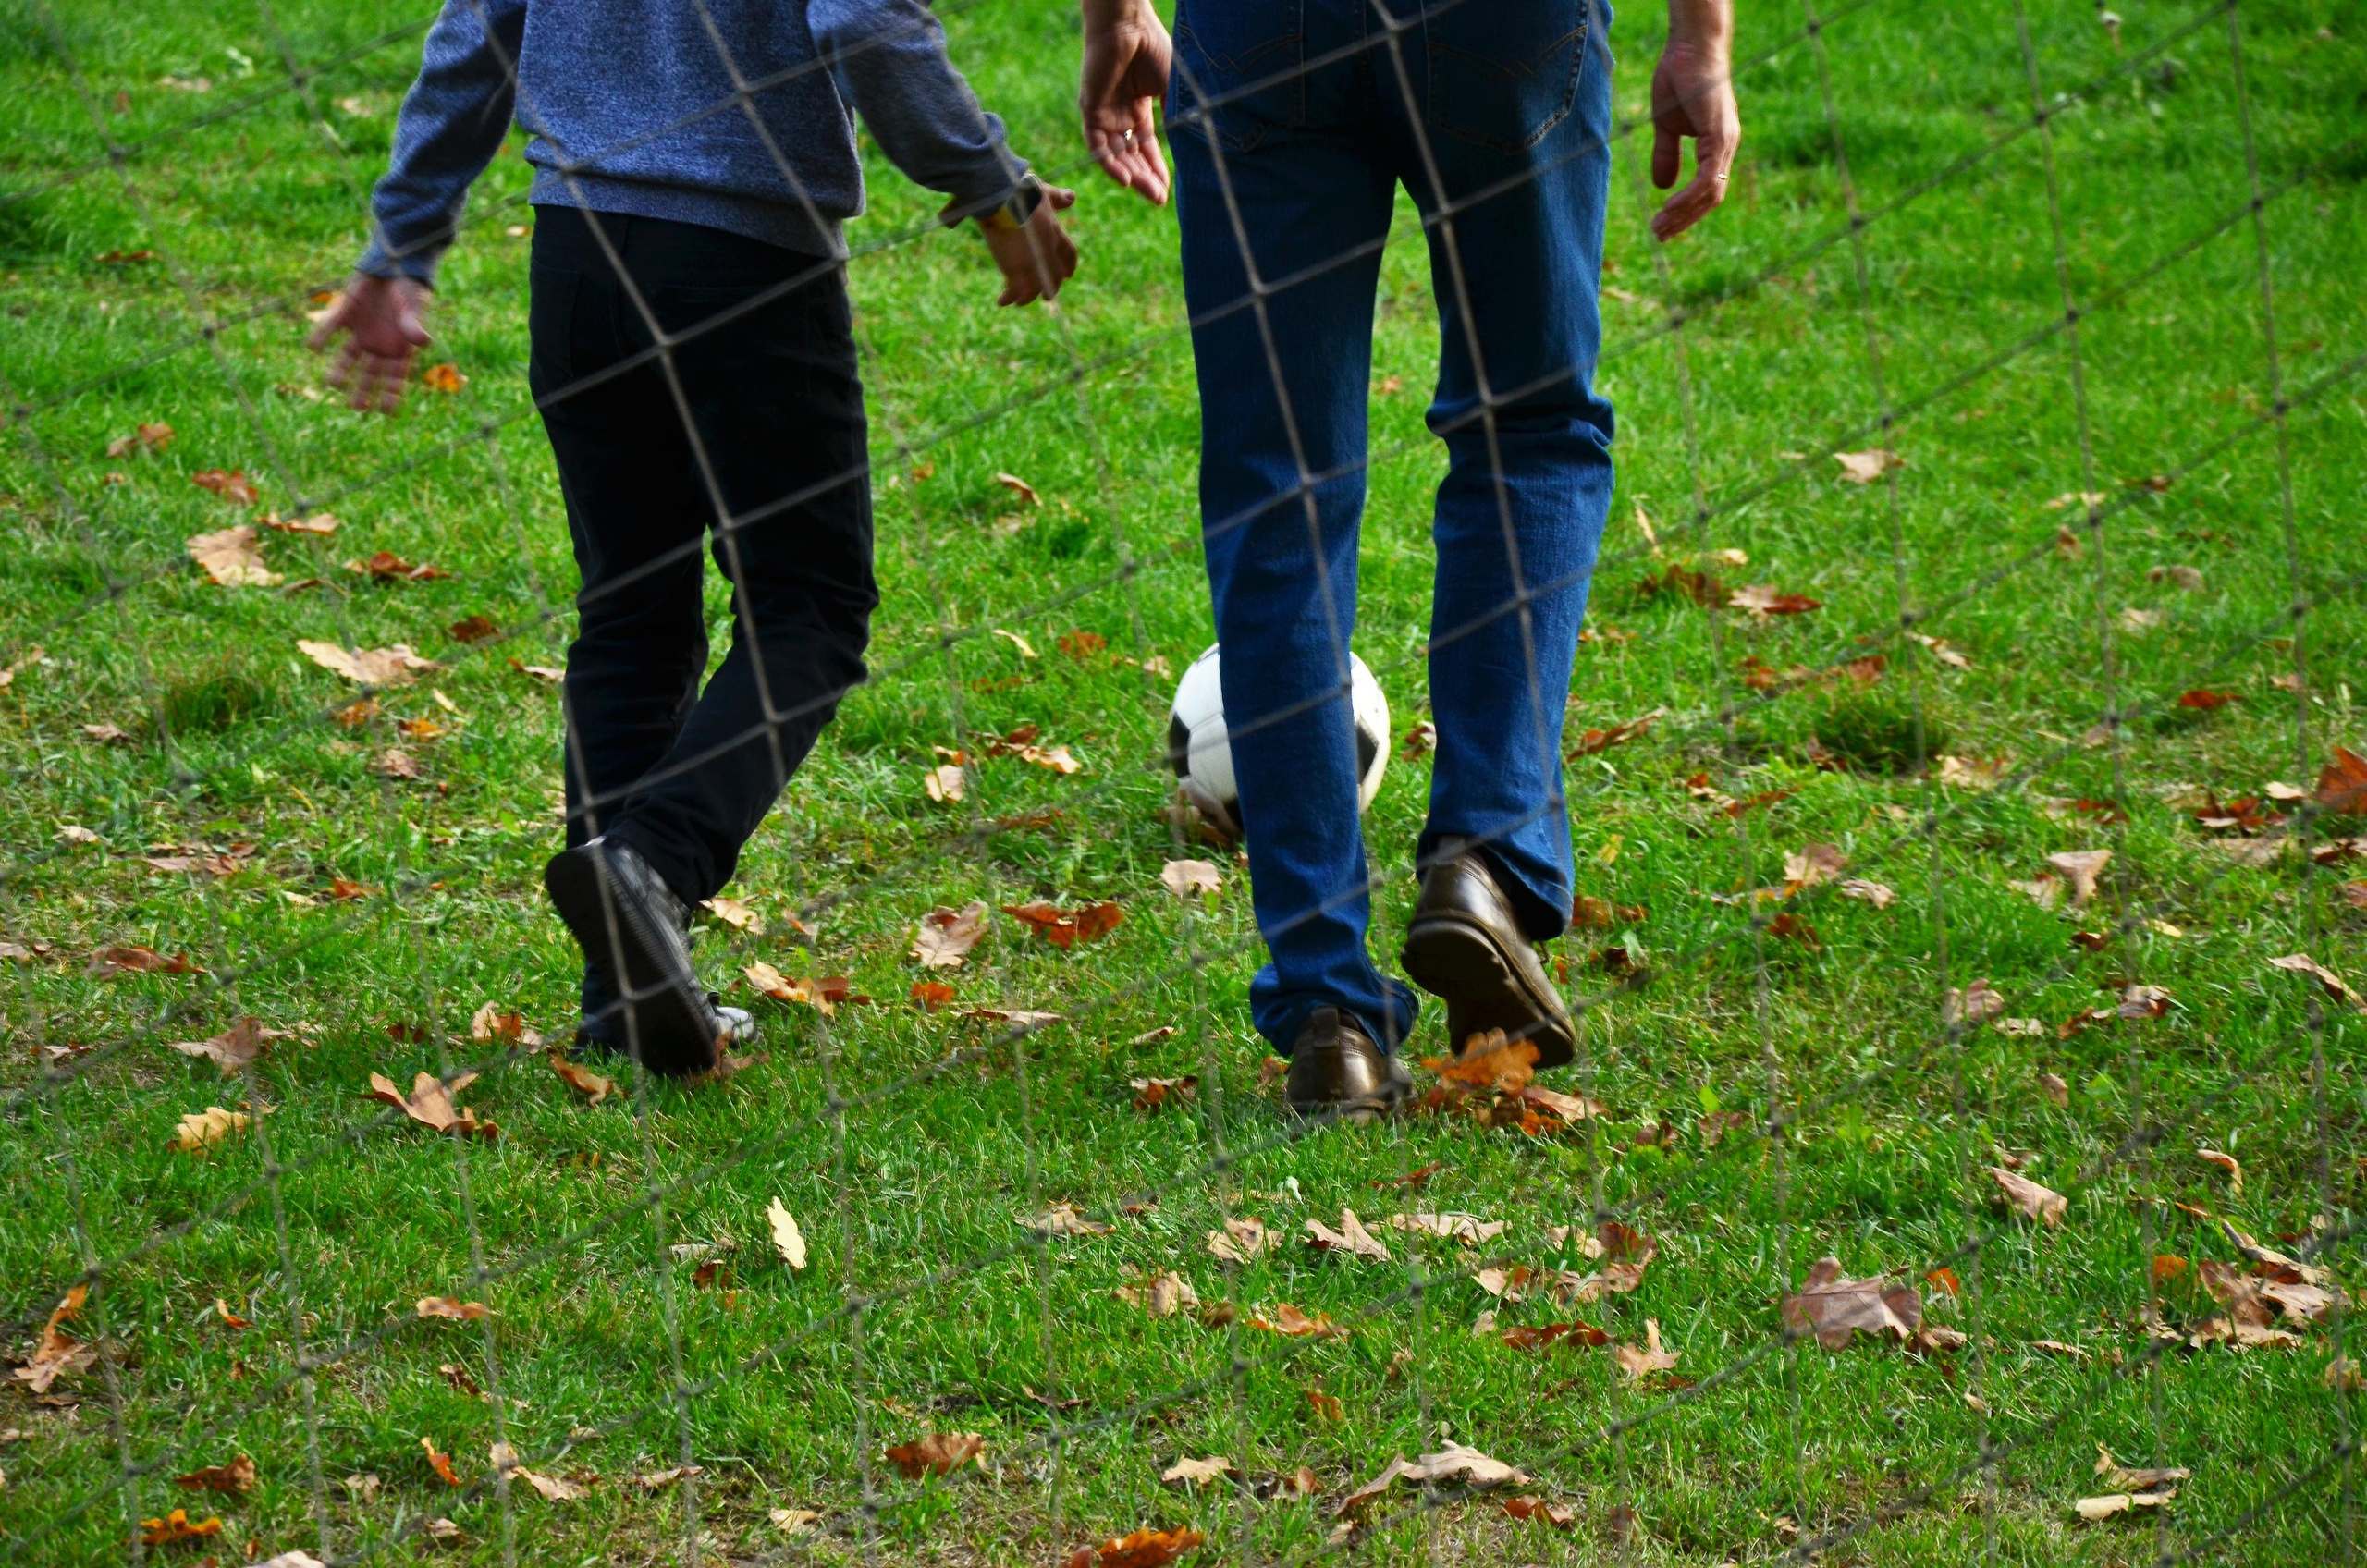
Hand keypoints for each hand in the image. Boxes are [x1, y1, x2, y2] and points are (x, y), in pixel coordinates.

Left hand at [306, 273, 430, 413]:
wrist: (393, 264)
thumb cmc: (410, 290)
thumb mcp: (413, 307)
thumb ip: (414, 325)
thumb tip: (424, 342)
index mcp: (399, 350)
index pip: (395, 378)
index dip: (391, 394)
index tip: (386, 412)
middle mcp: (378, 346)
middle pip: (369, 374)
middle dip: (363, 391)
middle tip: (357, 407)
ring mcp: (360, 332)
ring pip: (347, 357)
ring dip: (340, 370)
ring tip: (332, 383)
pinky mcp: (345, 315)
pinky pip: (330, 329)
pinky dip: (321, 337)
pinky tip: (313, 348)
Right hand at [981, 186, 1078, 305]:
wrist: (1003, 196)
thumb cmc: (1020, 189)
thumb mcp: (1043, 192)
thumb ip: (1057, 197)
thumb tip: (1072, 197)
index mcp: (1055, 231)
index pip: (1069, 254)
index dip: (1069, 266)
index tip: (1068, 276)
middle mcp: (1047, 250)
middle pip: (1054, 276)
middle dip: (1051, 286)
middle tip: (1048, 296)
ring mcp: (1033, 262)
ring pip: (1036, 288)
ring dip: (1028, 297)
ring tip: (1020, 302)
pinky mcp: (1016, 269)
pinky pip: (1015, 291)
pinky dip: (1009, 298)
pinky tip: (1002, 301)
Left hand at [1079, 0, 1171, 203]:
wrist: (1129, 24)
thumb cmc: (1153, 48)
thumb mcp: (1173, 88)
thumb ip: (1178, 116)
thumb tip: (1194, 145)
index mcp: (1139, 108)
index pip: (1146, 148)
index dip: (1157, 170)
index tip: (1167, 191)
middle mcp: (1120, 114)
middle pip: (1131, 157)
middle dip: (1146, 179)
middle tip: (1159, 199)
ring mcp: (1104, 113)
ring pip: (1115, 155)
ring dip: (1132, 176)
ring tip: (1149, 193)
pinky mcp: (1090, 109)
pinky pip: (1097, 145)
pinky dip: (1110, 164)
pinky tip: (1126, 180)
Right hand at [1648, 17, 1740, 241]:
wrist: (1690, 48)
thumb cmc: (1679, 78)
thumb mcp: (1667, 125)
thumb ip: (1667, 155)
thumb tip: (1662, 186)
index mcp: (1716, 145)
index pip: (1706, 190)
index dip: (1686, 211)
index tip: (1662, 225)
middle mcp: (1727, 147)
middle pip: (1711, 198)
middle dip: (1684, 220)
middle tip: (1659, 235)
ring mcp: (1726, 141)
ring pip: (1711, 193)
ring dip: (1684, 214)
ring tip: (1660, 227)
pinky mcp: (1719, 136)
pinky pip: (1708, 178)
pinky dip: (1690, 196)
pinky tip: (1670, 205)